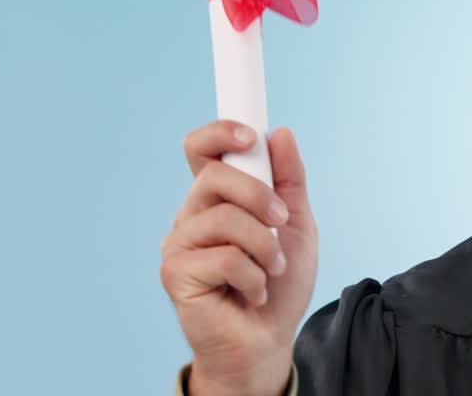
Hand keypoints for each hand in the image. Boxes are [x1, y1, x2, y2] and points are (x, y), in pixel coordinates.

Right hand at [160, 121, 318, 395]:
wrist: (270, 337)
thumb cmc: (279, 282)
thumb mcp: (296, 223)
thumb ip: (288, 179)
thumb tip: (280, 133)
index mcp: (218, 198)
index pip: (201, 150)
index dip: (219, 133)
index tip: (251, 136)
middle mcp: (192, 215)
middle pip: (213, 177)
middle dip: (259, 195)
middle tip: (280, 220)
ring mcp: (179, 243)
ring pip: (224, 218)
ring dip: (264, 245)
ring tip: (271, 268)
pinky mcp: (175, 273)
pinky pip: (224, 257)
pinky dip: (254, 276)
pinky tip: (253, 291)